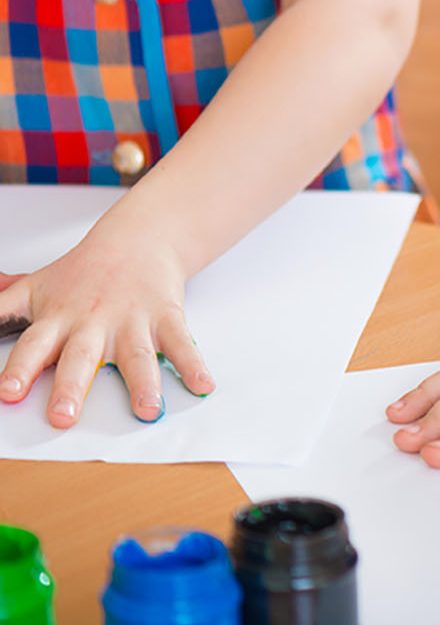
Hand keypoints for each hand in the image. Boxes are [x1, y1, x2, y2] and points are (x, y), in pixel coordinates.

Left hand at [0, 233, 214, 426]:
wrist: (138, 239)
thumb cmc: (83, 272)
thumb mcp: (37, 287)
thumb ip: (4, 306)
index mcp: (57, 318)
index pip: (33, 345)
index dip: (19, 370)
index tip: (8, 394)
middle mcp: (93, 323)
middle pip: (80, 357)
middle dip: (72, 387)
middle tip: (64, 416)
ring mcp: (131, 321)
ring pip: (135, 356)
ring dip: (143, 384)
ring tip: (146, 410)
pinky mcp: (166, 318)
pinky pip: (182, 344)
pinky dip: (194, 365)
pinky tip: (203, 385)